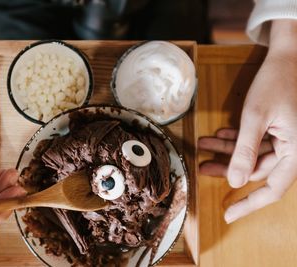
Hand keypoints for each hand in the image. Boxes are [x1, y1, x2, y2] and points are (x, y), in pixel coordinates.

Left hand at [199, 19, 296, 222]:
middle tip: (202, 167)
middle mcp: (295, 150)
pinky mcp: (280, 130)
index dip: (249, 204)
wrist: (287, 56)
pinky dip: (238, 139)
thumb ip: (245, 151)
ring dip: (228, 151)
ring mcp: (288, 140)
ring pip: (253, 155)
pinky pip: (257, 142)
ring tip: (203, 146)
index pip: (272, 189)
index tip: (228, 214)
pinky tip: (219, 134)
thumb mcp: (255, 118)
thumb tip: (236, 182)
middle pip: (258, 170)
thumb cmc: (275, 83)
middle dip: (228, 166)